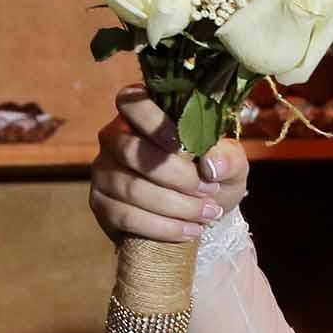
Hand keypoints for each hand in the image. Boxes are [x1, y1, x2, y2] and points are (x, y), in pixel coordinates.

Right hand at [89, 88, 247, 245]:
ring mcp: (103, 170)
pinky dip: (163, 227)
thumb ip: (229, 157)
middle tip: (211, 191)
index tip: (188, 147)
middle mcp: (114, 137)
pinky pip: (126, 216)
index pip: (133, 102)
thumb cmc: (212, 175)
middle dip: (177, 176)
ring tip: (209, 213)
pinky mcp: (101, 202)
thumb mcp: (230, 164)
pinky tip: (191, 231)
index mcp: (143, 114)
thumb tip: (211, 165)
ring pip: (131, 187)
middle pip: (131, 151)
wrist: (200, 211)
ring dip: (176, 205)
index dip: (156, 123)